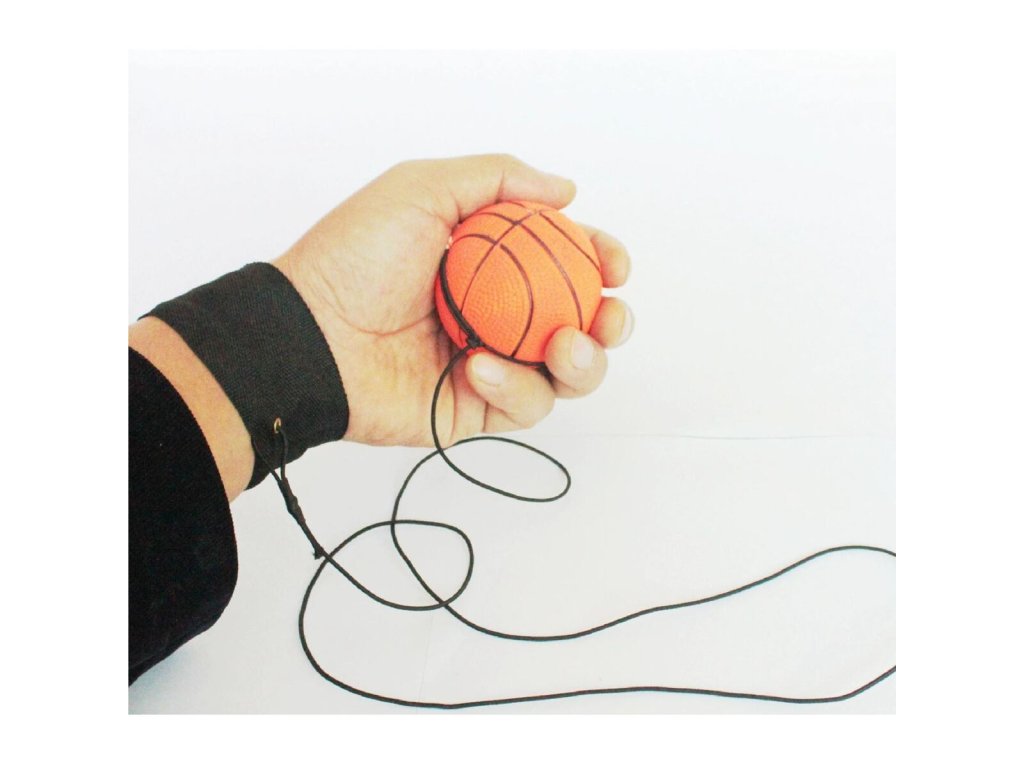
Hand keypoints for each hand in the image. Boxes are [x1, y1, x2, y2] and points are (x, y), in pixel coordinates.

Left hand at [275, 154, 632, 447]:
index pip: (564, 262)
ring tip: (564, 346)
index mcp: (491, 263)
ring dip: (583, 361)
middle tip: (608, 315)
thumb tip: (565, 191)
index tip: (611, 262)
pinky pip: (525, 405)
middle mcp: (497, 315)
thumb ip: (497, 178)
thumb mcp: (421, 189)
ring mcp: (491, 364)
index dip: (599, 261)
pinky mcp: (476, 410)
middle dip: (611, 320)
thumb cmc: (355, 258)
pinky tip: (476, 366)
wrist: (311, 334)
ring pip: (567, 374)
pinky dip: (513, 385)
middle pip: (580, 322)